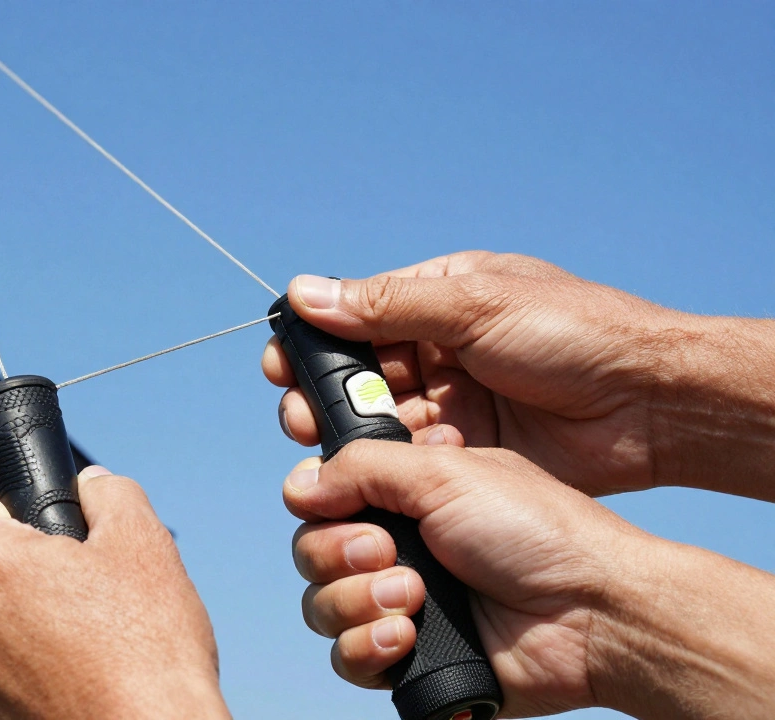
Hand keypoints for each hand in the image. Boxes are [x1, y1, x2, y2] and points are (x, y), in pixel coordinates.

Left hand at [0, 467, 229, 719]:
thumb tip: (92, 485)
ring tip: (85, 653)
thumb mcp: (144, 546)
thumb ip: (111, 495)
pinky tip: (71, 688)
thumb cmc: (147, 651)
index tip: (48, 535)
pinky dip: (22, 681)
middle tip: (85, 598)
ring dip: (21, 634)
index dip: (14, 513)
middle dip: (26, 579)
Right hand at [263, 251, 774, 498]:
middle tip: (301, 416)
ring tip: (331, 445)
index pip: (358, 317)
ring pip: (381, 419)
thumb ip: (387, 305)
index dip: (316, 341)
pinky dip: (397, 460)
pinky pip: (414, 456)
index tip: (280, 364)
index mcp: (441, 298)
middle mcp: (441, 350)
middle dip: (327, 395)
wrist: (653, 404)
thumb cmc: (577, 333)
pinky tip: (392, 464)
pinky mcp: (470, 450)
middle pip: (360, 374)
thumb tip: (304, 292)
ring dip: (355, 431)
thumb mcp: (476, 305)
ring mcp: (455, 402)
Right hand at [285, 426, 774, 718]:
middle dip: (336, 553)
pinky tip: (405, 637)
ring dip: (353, 601)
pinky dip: (366, 647)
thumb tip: (300, 487)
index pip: (323, 493)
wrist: (590, 612)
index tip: (330, 504)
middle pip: (311, 549)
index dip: (316, 501)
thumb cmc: (536, 531)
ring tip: (410, 598)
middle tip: (386, 552)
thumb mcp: (445, 471)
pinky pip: (347, 657)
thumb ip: (361, 466)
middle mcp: (397, 544)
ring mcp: (399, 601)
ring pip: (320, 605)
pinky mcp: (408, 655)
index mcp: (404, 492)